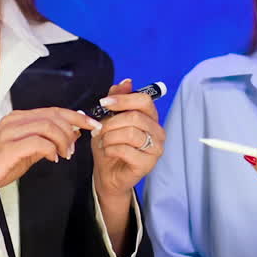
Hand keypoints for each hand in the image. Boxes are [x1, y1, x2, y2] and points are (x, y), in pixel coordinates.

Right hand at [0, 107, 99, 196]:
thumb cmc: (1, 165)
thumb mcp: (29, 151)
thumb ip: (50, 140)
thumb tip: (74, 132)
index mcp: (19, 117)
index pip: (53, 110)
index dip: (76, 116)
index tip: (92, 124)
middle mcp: (14, 120)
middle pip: (53, 116)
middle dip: (71, 130)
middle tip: (73, 149)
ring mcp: (10, 132)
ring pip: (48, 127)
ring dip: (63, 141)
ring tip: (64, 155)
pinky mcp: (9, 147)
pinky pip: (39, 142)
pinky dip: (51, 150)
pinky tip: (53, 159)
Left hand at [91, 78, 165, 199]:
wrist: (107, 174)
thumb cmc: (110, 146)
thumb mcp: (109, 119)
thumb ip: (117, 100)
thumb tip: (127, 81)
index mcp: (150, 118)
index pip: (144, 100)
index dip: (123, 99)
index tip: (104, 103)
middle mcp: (157, 131)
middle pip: (135, 117)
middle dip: (110, 123)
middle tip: (99, 130)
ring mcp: (155, 148)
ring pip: (130, 133)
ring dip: (109, 137)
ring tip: (103, 142)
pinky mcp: (148, 163)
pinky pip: (126, 150)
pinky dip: (111, 149)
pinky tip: (108, 152)